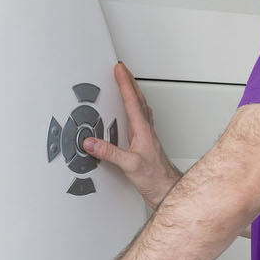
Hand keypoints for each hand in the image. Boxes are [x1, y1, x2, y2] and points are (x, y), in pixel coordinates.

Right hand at [84, 62, 180, 209]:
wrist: (167, 190)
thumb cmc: (155, 178)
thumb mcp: (129, 165)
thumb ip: (110, 153)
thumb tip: (91, 143)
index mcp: (142, 130)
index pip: (132, 100)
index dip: (124, 83)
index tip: (119, 69)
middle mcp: (146, 131)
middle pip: (137, 99)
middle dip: (129, 82)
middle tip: (122, 69)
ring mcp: (146, 137)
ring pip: (140, 108)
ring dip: (133, 94)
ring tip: (127, 84)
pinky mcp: (145, 145)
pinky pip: (140, 121)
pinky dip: (135, 111)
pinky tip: (132, 115)